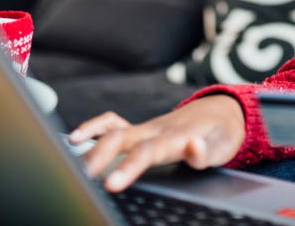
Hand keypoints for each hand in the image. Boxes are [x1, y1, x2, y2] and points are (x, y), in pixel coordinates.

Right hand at [68, 95, 245, 192]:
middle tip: (82, 178)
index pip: (147, 152)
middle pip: (122, 139)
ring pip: (113, 133)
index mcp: (174, 137)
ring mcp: (146, 127)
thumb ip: (205, 152)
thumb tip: (191, 146)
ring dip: (91, 147)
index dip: (128, 166)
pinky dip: (94, 127)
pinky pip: (113, 123)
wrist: (221, 111)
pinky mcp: (141, 128)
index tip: (111, 183)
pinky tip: (75, 139)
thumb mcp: (222, 147)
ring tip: (73, 167)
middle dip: (100, 158)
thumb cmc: (220, 133)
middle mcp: (155, 130)